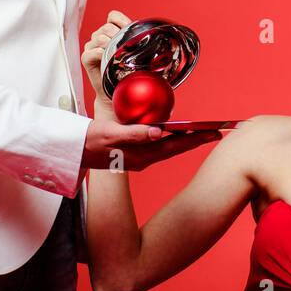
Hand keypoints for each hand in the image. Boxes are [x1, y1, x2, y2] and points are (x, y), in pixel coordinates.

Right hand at [82, 9, 132, 107]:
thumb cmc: (129, 72)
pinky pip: (91, 51)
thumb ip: (141, 42)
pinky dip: (100, 54)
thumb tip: (160, 36)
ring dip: (111, 45)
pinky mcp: (86, 58)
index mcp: (111, 32)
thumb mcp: (138, 53)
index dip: (121, 20)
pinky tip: (108, 61)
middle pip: (106, 27)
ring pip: (99, 37)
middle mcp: (99, 37)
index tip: (130, 30)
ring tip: (118, 56)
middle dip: (118, 36)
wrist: (118, 91)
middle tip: (126, 49)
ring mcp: (91, 47)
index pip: (113, 16)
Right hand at [82, 119, 220, 172]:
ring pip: (169, 148)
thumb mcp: (110, 134)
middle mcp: (144, 159)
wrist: (71, 151)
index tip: (216, 133)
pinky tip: (175, 132)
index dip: (197, 139)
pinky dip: (171, 139)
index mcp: (142, 156)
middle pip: (176, 148)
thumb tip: (159, 132)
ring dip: (186, 140)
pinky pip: (158, 147)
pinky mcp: (133, 154)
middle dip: (197, 140)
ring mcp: (139, 158)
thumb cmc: (89, 140)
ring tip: (203, 131)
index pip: (176, 146)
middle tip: (218, 132)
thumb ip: (134, 134)